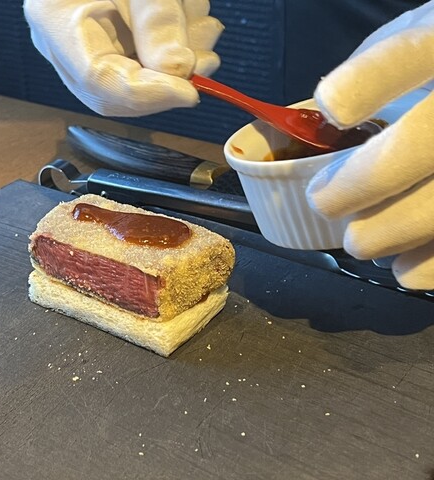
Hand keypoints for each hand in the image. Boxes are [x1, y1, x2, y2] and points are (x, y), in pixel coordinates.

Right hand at [23, 0, 222, 115]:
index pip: (97, 79)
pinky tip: (192, 21)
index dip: (147, 94)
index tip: (190, 90)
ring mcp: (84, 41)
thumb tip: (177, 70)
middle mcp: (63, 38)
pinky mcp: (108, 38)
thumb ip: (157, 17)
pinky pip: (141, 63)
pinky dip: (175, 49)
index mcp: (54, 16)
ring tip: (200, 24)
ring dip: (177, 61)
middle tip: (203, 61)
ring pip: (134, 79)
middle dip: (165, 82)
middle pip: (113, 91)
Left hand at [307, 1, 433, 289]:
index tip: (329, 108)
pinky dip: (431, 262)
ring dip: (392, 231)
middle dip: (363, 183)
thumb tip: (317, 126)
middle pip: (424, 142)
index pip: (409, 56)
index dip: (367, 83)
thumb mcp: (411, 41)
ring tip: (358, 241)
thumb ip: (369, 73)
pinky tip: (404, 268)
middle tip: (323, 202)